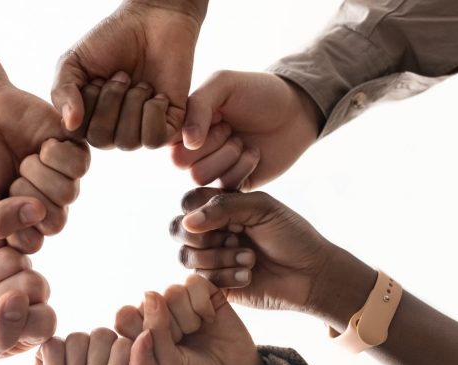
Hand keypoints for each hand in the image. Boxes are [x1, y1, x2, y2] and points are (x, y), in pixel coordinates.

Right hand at [0, 84, 89, 252]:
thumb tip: (38, 212)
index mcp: (22, 224)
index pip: (32, 242)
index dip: (13, 222)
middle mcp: (47, 205)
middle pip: (56, 222)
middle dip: (27, 196)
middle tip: (12, 177)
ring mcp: (63, 180)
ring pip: (68, 194)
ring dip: (39, 172)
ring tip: (25, 159)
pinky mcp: (75, 152)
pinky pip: (80, 166)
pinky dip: (56, 153)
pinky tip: (42, 145)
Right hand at [53, 0, 204, 148]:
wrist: (152, 22)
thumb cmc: (110, 41)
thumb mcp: (74, 61)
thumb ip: (62, 91)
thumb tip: (70, 124)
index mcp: (88, 119)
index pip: (76, 133)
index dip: (86, 102)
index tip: (98, 76)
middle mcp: (113, 131)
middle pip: (101, 140)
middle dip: (110, 100)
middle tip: (122, 75)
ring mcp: (140, 131)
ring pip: (128, 142)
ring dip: (133, 103)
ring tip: (141, 82)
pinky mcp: (168, 127)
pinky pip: (154, 140)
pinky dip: (153, 113)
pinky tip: (158, 94)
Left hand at [114, 275, 266, 364]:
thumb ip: (156, 333)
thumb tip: (150, 292)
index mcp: (141, 335)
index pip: (125, 315)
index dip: (143, 328)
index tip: (161, 350)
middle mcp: (159, 316)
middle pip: (152, 302)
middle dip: (171, 327)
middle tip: (185, 345)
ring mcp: (182, 305)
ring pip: (173, 291)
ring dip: (187, 316)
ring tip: (197, 332)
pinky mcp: (206, 295)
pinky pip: (194, 282)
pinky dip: (202, 302)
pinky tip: (210, 318)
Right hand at [170, 188, 349, 315]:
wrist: (311, 274)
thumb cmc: (292, 236)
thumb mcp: (262, 208)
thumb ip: (223, 206)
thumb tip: (187, 222)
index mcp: (220, 208)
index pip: (188, 202)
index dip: (199, 210)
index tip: (231, 217)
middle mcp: (211, 232)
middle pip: (177, 229)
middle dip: (204, 236)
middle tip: (235, 237)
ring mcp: (212, 259)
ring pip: (186, 256)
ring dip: (219, 257)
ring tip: (250, 260)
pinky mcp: (216, 286)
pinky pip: (202, 280)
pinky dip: (227, 276)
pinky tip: (250, 276)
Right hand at [173, 71, 323, 189]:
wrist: (295, 112)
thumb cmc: (257, 92)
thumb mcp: (224, 84)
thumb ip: (198, 105)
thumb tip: (187, 142)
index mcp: (183, 124)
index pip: (163, 138)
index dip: (187, 130)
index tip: (213, 115)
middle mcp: (192, 149)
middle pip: (179, 162)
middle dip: (210, 143)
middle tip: (230, 128)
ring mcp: (211, 169)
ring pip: (199, 177)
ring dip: (227, 155)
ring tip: (242, 141)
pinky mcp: (232, 185)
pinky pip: (224, 187)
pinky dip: (242, 168)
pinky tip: (253, 153)